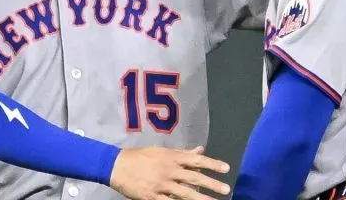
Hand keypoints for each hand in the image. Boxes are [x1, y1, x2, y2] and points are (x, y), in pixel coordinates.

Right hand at [109, 145, 230, 199]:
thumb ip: (182, 153)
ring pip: (185, 194)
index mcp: (172, 158)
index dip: (212, 164)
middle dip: (212, 184)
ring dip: (201, 199)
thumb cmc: (141, 157)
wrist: (118, 166)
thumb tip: (200, 150)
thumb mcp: (162, 151)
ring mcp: (162, 185)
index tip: (226, 169)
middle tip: (226, 190)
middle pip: (194, 178)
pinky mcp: (153, 197)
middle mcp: (169, 171)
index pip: (196, 160)